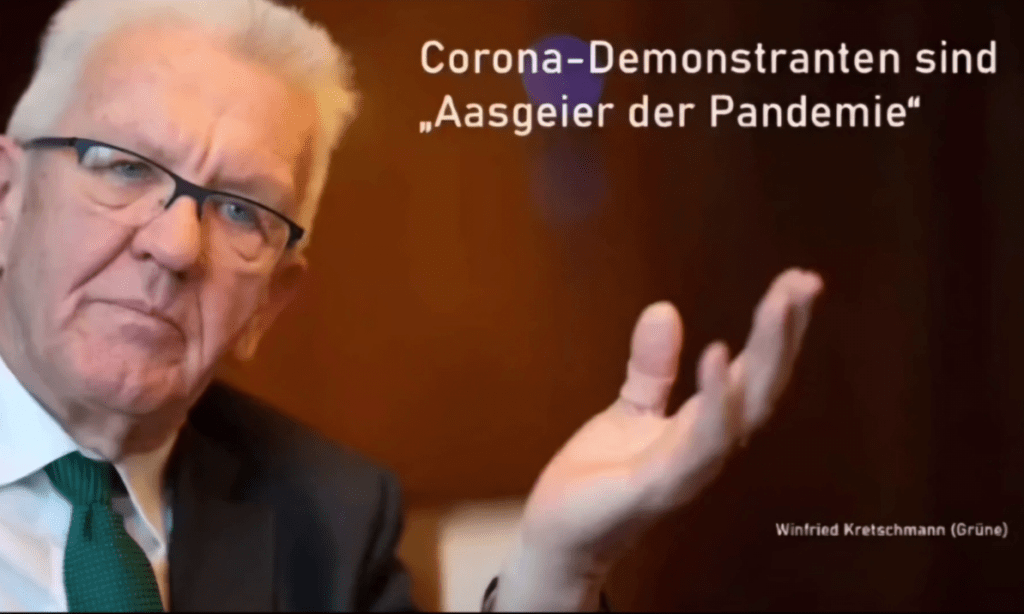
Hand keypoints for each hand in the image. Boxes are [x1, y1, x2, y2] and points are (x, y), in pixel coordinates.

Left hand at [496, 268, 822, 609]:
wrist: (561, 531)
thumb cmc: (601, 477)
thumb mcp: (632, 408)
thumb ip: (653, 367)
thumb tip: (663, 308)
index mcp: (706, 424)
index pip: (755, 370)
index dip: (780, 328)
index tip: (800, 280)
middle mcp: (711, 445)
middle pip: (762, 384)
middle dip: (786, 333)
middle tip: (806, 282)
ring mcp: (691, 466)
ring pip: (744, 408)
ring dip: (765, 355)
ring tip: (778, 303)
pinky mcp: (660, 483)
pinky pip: (699, 442)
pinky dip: (715, 402)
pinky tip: (717, 355)